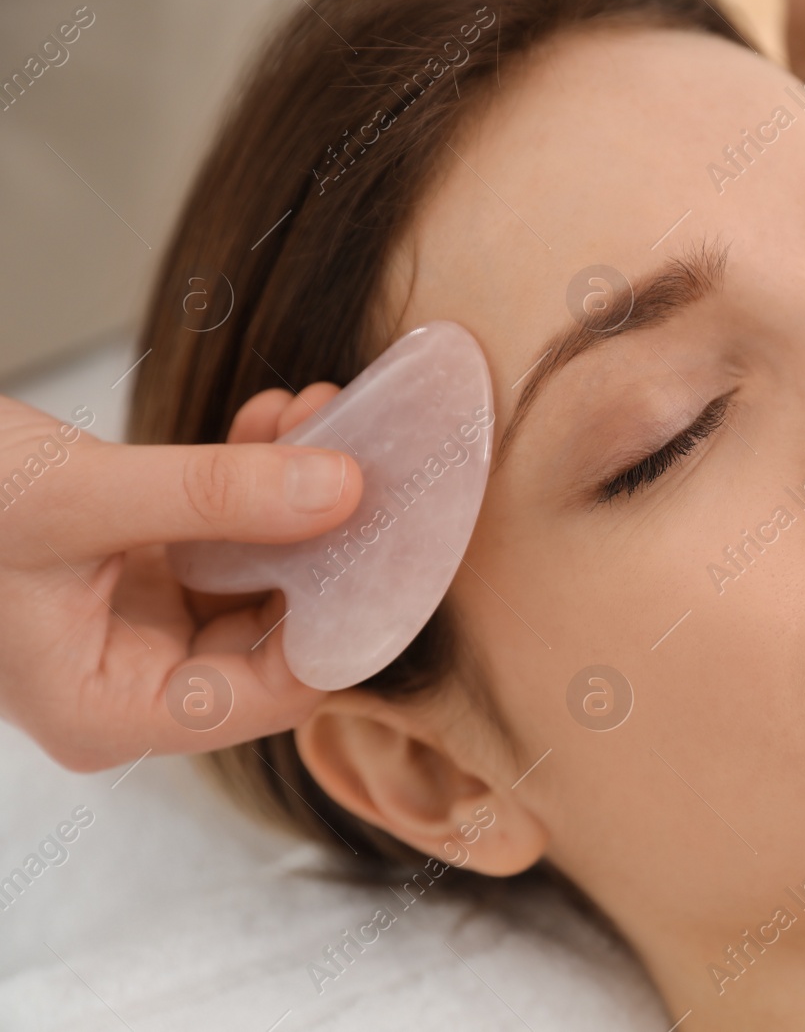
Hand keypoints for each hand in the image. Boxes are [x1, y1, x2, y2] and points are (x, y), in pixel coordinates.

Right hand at [0, 387, 357, 770]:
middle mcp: (137, 682)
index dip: (350, 617)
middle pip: (280, 628)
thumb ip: (214, 494)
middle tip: (376, 457)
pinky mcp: (139, 572)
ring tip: (326, 415)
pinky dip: (255, 479)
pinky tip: (280, 418)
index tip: (405, 541)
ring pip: (261, 571)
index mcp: (115, 710)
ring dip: (299, 494)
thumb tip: (344, 489)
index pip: (277, 690)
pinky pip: (225, 534)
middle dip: (330, 538)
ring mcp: (140, 626)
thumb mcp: (79, 498)